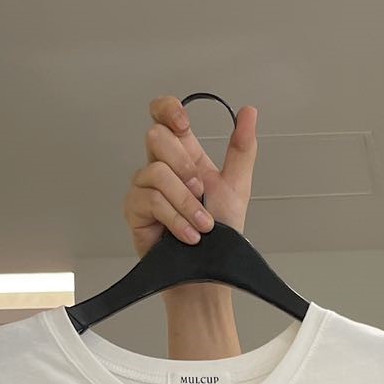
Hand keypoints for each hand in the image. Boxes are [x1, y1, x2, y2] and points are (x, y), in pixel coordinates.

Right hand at [123, 96, 259, 254]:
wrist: (210, 273)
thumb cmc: (221, 237)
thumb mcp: (237, 187)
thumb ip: (242, 148)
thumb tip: (249, 112)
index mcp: (183, 156)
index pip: (163, 115)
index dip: (167, 109)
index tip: (184, 124)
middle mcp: (160, 167)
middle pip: (156, 136)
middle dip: (185, 166)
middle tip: (201, 191)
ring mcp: (144, 188)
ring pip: (157, 172)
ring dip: (187, 203)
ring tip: (203, 225)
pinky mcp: (135, 210)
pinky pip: (152, 200)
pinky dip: (177, 219)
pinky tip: (189, 235)